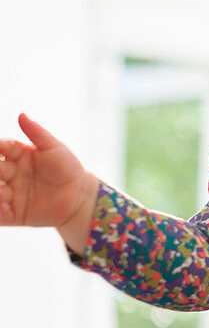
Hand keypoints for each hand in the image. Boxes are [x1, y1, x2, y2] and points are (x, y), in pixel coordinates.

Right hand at [0, 114, 97, 234]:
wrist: (81, 197)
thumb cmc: (68, 168)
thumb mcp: (54, 148)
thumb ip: (37, 132)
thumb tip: (21, 114)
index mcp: (17, 156)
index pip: (1, 148)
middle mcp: (10, 174)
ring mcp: (9, 194)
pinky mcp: (13, 213)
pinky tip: (2, 204)